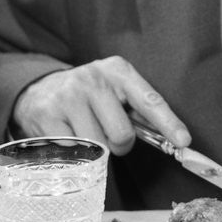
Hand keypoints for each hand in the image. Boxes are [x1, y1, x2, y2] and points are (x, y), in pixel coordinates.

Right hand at [11, 56, 190, 156]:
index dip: (168, 123)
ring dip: (96, 149)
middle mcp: (94, 79)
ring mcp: (68, 96)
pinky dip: (74, 150)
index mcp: (118, 70)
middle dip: (120, 144)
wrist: (37, 90)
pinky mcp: (47, 115)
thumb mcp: (114, 90)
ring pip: (98, 146)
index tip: (183, 141)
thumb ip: (137, 110)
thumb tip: (171, 139)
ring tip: (86, 131)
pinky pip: (73, 150)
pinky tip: (67, 133)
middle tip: (108, 134)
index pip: (149, 100)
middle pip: (123, 134)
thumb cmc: (88, 95)